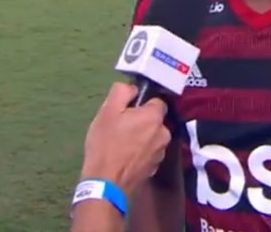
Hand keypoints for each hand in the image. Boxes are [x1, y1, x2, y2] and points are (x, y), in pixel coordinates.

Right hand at [81, 82, 171, 196]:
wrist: (106, 182)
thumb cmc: (106, 144)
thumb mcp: (107, 111)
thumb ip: (122, 91)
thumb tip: (132, 88)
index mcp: (155, 117)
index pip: (156, 100)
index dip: (141, 103)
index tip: (126, 110)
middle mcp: (164, 133)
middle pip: (154, 119)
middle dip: (141, 121)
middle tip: (121, 127)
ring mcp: (161, 152)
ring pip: (152, 136)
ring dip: (141, 137)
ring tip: (121, 144)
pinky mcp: (155, 167)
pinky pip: (149, 152)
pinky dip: (141, 152)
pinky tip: (125, 157)